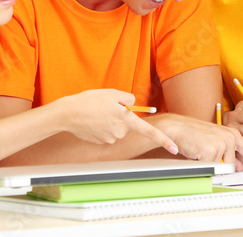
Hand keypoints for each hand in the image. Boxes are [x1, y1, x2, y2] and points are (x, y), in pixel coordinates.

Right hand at [54, 89, 178, 154]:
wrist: (67, 114)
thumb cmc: (89, 100)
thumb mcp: (111, 92)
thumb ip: (127, 98)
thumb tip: (132, 104)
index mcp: (126, 119)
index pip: (149, 131)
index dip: (164, 140)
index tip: (175, 149)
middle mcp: (120, 132)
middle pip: (127, 124)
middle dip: (120, 116)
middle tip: (105, 106)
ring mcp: (110, 139)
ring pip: (116, 128)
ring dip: (109, 120)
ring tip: (96, 112)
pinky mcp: (100, 142)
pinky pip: (106, 132)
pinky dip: (100, 126)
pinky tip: (91, 120)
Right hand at [151, 113, 242, 171]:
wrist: (178, 128)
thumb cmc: (195, 135)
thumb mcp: (216, 142)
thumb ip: (229, 153)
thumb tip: (238, 168)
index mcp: (233, 134)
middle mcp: (231, 137)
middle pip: (233, 165)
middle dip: (220, 166)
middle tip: (207, 154)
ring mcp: (223, 143)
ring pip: (222, 167)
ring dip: (210, 164)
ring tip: (201, 151)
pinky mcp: (213, 150)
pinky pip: (211, 167)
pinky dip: (203, 163)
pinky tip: (197, 151)